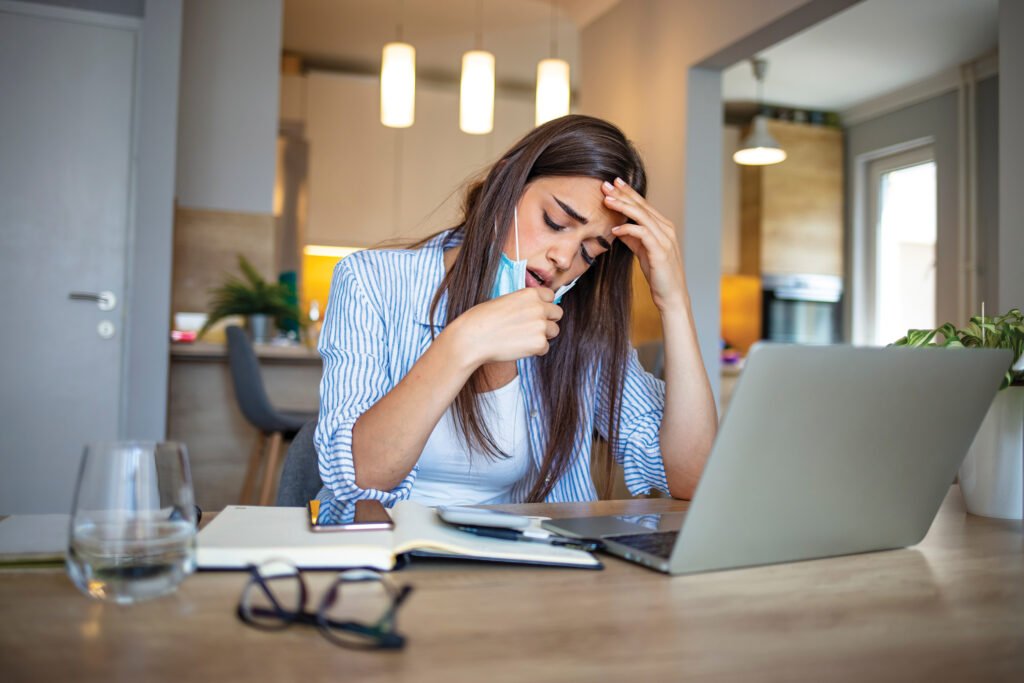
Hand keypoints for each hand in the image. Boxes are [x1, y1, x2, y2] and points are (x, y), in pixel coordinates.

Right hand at [447, 287, 562, 365]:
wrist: (472, 338)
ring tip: (522, 338)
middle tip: (530, 328)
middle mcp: (539, 307)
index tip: (533, 313)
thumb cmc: (482, 319)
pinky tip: (518, 347)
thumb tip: (536, 311)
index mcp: (530, 293)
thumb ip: (524, 304)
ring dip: (543, 336)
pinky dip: (535, 350)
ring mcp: (541, 325)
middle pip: (557, 314)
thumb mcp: (505, 301)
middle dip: (547, 320)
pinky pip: (545, 348)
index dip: (543, 305)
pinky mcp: (539, 343)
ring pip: (554, 331)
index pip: (551, 297)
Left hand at [602, 178, 686, 311]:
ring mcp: (665, 239)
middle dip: (623, 194)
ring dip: (623, 207)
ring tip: (607, 201)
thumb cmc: (658, 273)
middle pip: (642, 206)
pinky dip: (628, 229)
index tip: (613, 183)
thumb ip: (633, 237)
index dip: (628, 193)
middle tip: (606, 185)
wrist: (671, 295)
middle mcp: (666, 229)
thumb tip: (617, 227)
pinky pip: (643, 234)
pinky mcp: (661, 251)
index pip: (643, 205)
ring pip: (642, 216)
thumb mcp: (642, 251)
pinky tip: (615, 230)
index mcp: (663, 226)